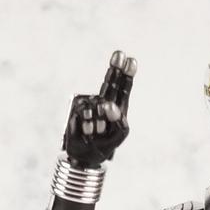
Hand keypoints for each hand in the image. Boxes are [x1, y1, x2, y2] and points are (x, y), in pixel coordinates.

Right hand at [62, 50, 135, 167]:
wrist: (87, 155)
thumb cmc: (107, 143)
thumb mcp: (120, 134)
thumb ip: (120, 120)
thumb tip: (109, 105)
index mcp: (118, 105)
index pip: (123, 87)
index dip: (127, 73)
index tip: (131, 60)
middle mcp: (104, 100)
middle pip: (110, 81)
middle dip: (115, 68)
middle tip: (120, 53)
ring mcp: (90, 103)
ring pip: (99, 105)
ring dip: (101, 122)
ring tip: (99, 131)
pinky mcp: (78, 109)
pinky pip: (87, 112)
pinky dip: (90, 124)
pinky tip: (90, 131)